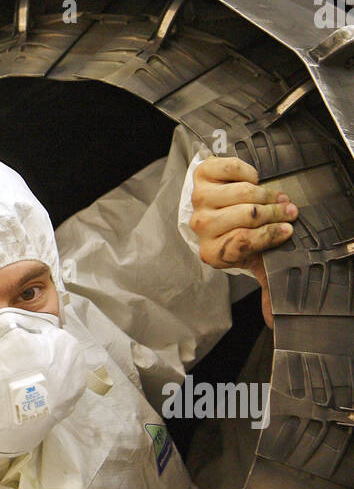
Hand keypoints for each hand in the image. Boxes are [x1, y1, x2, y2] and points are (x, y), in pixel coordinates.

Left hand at [189, 156, 297, 327]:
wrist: (218, 209)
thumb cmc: (240, 235)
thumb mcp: (255, 262)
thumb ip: (267, 286)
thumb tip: (273, 319)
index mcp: (213, 253)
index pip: (245, 242)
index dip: (271, 234)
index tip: (289, 230)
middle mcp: (202, 227)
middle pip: (246, 216)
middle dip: (274, 213)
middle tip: (290, 210)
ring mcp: (199, 200)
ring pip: (241, 193)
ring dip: (265, 194)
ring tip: (278, 198)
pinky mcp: (201, 175)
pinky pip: (229, 168)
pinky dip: (247, 172)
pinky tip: (254, 180)